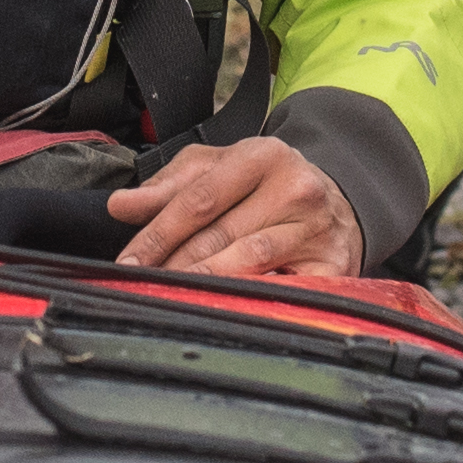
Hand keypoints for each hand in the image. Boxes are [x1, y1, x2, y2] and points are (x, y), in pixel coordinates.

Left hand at [107, 132, 362, 276]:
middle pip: (219, 234)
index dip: (159, 233)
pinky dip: (249, 298)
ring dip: (204, 283)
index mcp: (263, 155)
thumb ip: (170, 185)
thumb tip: (122, 206)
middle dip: (173, 263)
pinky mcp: (332, 265)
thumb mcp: (221, 167)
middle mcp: (295, 188)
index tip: (130, 260)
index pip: (199, 199)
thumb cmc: (269, 183)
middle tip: (142, 284)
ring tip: (172, 296)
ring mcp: (316, 229)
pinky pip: (281, 290)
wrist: (340, 200)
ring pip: (248, 262)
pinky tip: (222, 307)